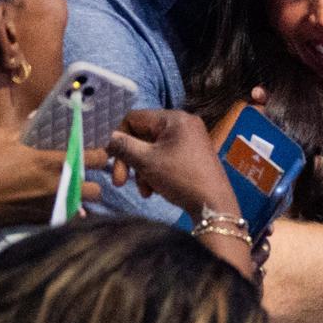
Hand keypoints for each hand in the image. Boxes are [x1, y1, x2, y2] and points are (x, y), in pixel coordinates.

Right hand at [0, 124, 100, 228]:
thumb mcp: (1, 135)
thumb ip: (24, 124)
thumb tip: (38, 115)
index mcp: (52, 162)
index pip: (95, 158)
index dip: (99, 152)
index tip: (93, 148)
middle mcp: (58, 186)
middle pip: (96, 188)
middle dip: (92, 180)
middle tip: (80, 171)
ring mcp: (52, 207)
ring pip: (84, 206)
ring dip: (81, 197)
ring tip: (70, 188)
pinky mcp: (42, 222)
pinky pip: (67, 218)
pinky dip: (67, 211)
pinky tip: (57, 202)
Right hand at [106, 109, 239, 218]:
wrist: (214, 204)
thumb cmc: (181, 178)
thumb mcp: (147, 161)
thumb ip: (124, 146)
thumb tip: (109, 137)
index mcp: (174, 118)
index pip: (134, 118)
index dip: (119, 138)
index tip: (111, 160)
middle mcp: (183, 123)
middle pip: (143, 135)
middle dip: (131, 160)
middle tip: (120, 182)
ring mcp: (190, 139)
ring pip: (153, 149)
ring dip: (143, 170)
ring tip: (145, 191)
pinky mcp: (193, 154)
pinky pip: (166, 156)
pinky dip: (156, 171)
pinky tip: (155, 190)